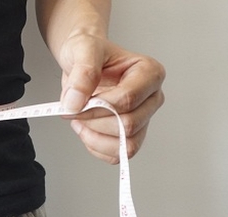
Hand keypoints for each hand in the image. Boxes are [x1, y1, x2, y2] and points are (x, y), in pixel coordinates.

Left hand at [58, 33, 164, 163]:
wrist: (83, 61)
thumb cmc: (89, 52)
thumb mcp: (83, 50)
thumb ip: (82, 73)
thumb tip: (75, 103)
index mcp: (150, 73)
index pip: (128, 100)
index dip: (97, 107)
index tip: (75, 102)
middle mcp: (152, 98)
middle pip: (128, 125)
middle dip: (94, 122)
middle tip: (74, 110)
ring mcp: (144, 119)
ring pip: (126, 145)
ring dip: (95, 138)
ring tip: (79, 121)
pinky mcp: (131, 135)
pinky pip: (117, 155)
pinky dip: (96, 147)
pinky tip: (86, 129)